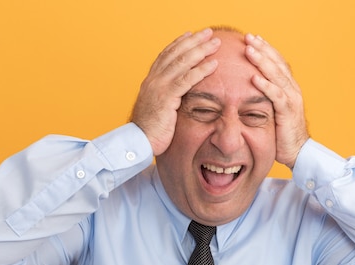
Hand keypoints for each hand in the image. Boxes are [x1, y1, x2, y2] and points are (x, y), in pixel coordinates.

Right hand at [130, 29, 220, 154]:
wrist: (138, 142)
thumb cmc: (150, 130)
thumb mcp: (157, 109)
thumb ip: (166, 98)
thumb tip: (176, 96)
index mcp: (151, 81)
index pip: (166, 55)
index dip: (179, 43)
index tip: (191, 34)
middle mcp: (154, 79)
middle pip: (176, 53)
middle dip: (194, 41)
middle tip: (209, 33)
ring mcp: (159, 87)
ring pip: (183, 62)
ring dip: (201, 50)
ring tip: (216, 43)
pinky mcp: (167, 97)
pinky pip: (187, 79)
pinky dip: (202, 70)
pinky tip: (214, 64)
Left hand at [244, 34, 308, 168]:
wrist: (297, 151)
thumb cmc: (281, 132)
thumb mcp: (271, 110)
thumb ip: (263, 97)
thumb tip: (246, 87)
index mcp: (288, 87)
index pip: (277, 62)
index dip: (265, 49)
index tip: (252, 38)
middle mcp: (292, 89)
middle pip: (277, 63)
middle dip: (262, 49)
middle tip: (248, 37)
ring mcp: (292, 99)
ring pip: (277, 75)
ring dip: (262, 61)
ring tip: (249, 50)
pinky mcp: (288, 112)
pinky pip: (276, 95)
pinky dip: (265, 85)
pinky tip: (254, 77)